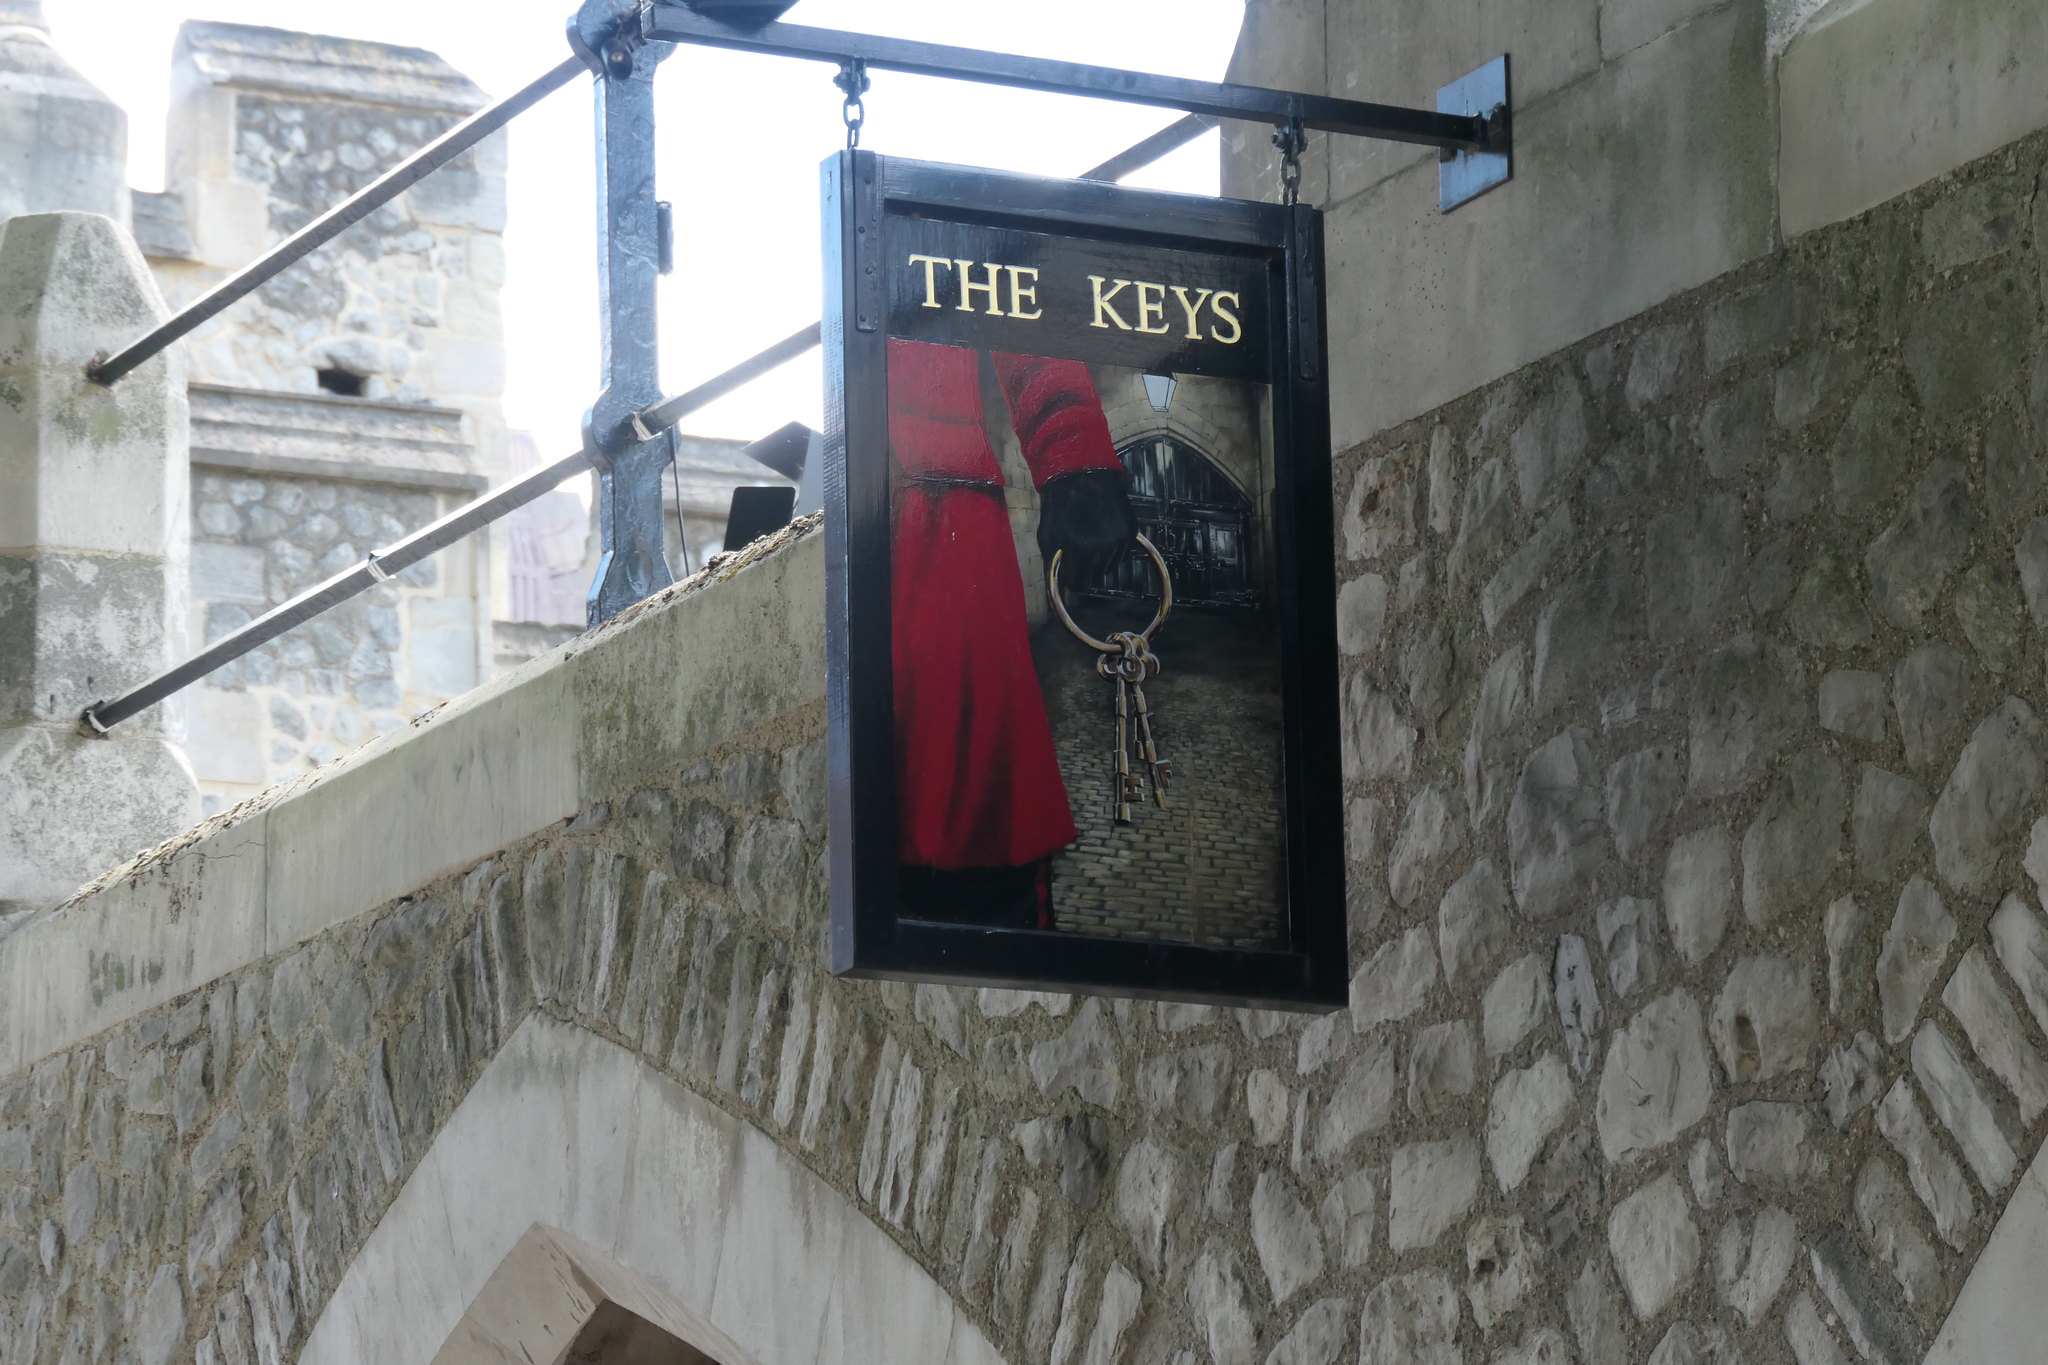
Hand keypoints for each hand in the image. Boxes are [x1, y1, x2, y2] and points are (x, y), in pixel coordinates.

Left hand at [1037, 468, 1136, 585]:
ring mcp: (1120, 539)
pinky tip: (1104, 532)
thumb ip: (1055, 562)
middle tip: (1080, 550)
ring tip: (1092, 537)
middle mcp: (1103, 549)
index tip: (1072, 570)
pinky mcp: (1131, 530)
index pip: (1079, 584)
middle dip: (1087, 568)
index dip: (1074, 579)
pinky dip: (1114, 548)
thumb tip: (1065, 579)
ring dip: (1101, 558)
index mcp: (1079, 551)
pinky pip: (1123, 553)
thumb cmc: (1059, 505)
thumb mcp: (1047, 535)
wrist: (1081, 472)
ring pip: (1110, 566)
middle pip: (1096, 576)